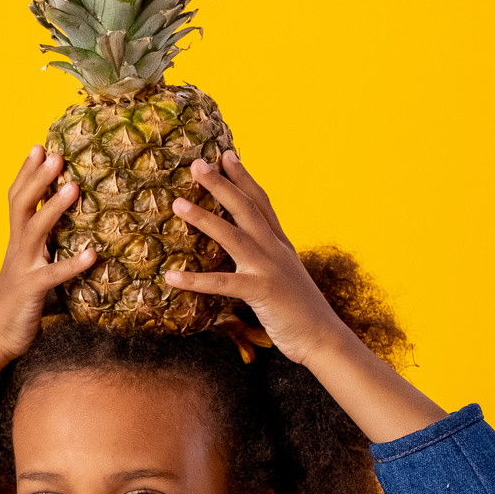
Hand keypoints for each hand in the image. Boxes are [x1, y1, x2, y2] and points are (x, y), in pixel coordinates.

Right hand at [0, 145, 95, 361]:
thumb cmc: (20, 303)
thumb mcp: (32, 268)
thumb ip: (45, 249)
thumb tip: (71, 232)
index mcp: (17, 242)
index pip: (17, 199)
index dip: (26, 173)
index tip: (39, 147)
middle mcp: (17, 249)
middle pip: (22, 205)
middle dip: (37, 178)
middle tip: (56, 154)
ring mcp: (23, 268)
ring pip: (35, 230)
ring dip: (54, 208)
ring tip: (75, 187)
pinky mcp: (32, 290)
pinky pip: (54, 274)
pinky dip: (73, 263)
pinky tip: (93, 254)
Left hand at [164, 153, 343, 368]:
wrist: (323, 338)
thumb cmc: (301, 312)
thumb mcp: (286, 276)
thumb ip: (270, 260)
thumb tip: (250, 253)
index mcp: (281, 245)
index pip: (262, 202)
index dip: (244, 177)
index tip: (227, 154)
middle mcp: (276, 250)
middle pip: (246, 208)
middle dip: (221, 184)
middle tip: (197, 164)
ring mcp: (269, 269)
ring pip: (232, 236)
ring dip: (204, 218)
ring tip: (178, 204)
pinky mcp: (262, 292)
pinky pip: (222, 284)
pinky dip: (195, 280)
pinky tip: (171, 276)